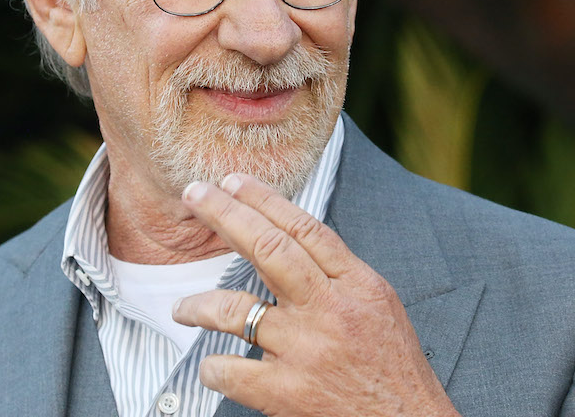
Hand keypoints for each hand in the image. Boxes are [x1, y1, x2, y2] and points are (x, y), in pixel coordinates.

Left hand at [172, 173, 459, 416]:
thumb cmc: (393, 369)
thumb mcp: (378, 305)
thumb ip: (337, 274)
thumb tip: (289, 239)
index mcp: (357, 285)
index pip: (304, 228)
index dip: (264, 199)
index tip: (232, 182)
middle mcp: (330, 310)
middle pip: (268, 249)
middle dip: (225, 215)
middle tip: (195, 195)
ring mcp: (307, 351)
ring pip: (236, 309)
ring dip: (199, 305)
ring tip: (181, 308)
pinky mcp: (288, 394)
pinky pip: (232, 370)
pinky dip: (214, 367)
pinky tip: (210, 366)